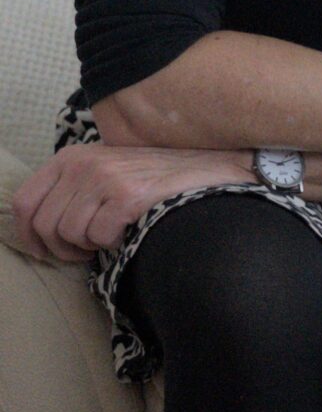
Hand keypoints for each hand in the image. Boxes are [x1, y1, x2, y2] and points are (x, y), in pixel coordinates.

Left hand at [9, 142, 251, 262]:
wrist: (206, 171)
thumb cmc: (155, 180)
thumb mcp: (106, 172)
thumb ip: (74, 191)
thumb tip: (45, 231)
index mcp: (70, 158)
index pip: (25, 203)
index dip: (29, 236)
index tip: (44, 253)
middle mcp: (81, 164)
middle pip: (45, 225)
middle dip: (63, 250)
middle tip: (86, 253)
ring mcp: (104, 179)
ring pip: (71, 234)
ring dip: (91, 247)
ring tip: (111, 239)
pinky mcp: (126, 196)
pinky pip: (100, 237)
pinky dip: (114, 243)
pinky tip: (130, 232)